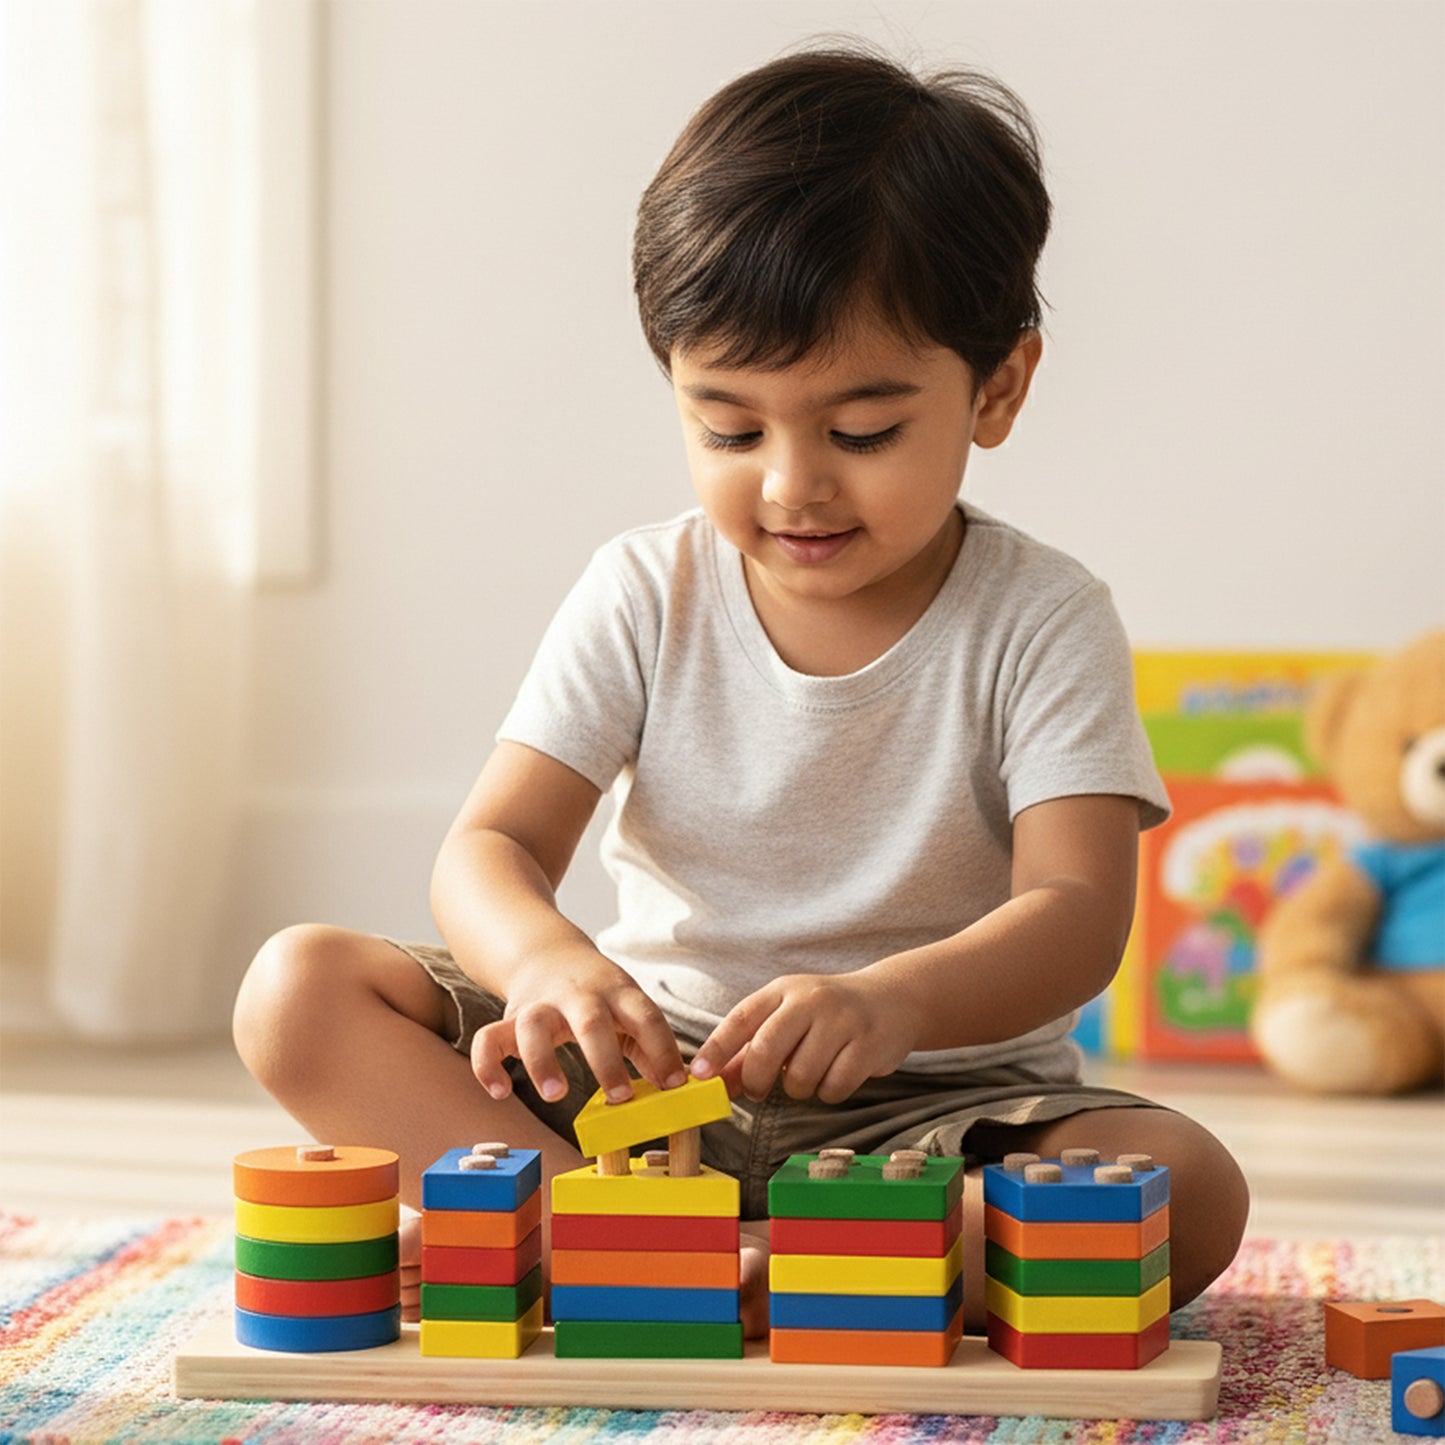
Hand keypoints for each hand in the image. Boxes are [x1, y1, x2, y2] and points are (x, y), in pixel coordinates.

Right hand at [470, 945, 686, 1105]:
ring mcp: (540, 1004)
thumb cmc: (599, 992)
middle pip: (590, 1022)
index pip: (645, 1016)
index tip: (675, 1085)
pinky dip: (488, 1065)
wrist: (547, 952)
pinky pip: (488, 1038)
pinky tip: (500, 1092)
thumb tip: (677, 1087)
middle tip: (620, 1098)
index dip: (663, 1050)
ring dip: (542, 1061)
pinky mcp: (509, 1016)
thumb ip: (650, 1045)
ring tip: (555, 1094)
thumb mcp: (629, 1006)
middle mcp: (578, 995)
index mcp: (617, 992)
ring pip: (532, 1026)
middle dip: (605, 1061)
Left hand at [688, 970, 917, 1104]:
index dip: (716, 1049)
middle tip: (758, 1090)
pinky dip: (828, 1092)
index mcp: (783, 990)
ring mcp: (842, 1021)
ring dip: (798, 1088)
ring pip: (800, 1076)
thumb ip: (749, 1050)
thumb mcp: (786, 1019)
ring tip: (810, 1072)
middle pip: (766, 1049)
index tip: (699, 1076)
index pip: (741, 1018)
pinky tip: (835, 1074)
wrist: (892, 1000)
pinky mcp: (868, 1045)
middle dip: (756, 1080)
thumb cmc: (827, 1015)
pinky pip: (833, 1088)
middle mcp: (811, 1000)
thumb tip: (715, 1083)